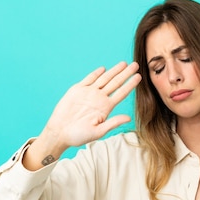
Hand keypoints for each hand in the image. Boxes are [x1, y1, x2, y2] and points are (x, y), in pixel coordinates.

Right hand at [23, 62, 140, 170]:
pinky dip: (96, 73)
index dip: (130, 85)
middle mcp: (99, 99)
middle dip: (125, 74)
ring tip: (124, 63)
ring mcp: (88, 93)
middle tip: (136, 65)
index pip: (121, 93)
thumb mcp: (98, 132)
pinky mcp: (77, 90)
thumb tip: (129, 118)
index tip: (139, 77)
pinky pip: (88, 79)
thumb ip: (113, 123)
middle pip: (115, 83)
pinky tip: (104, 69)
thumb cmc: (79, 136)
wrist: (60, 132)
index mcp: (106, 108)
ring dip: (114, 71)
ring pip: (104, 79)